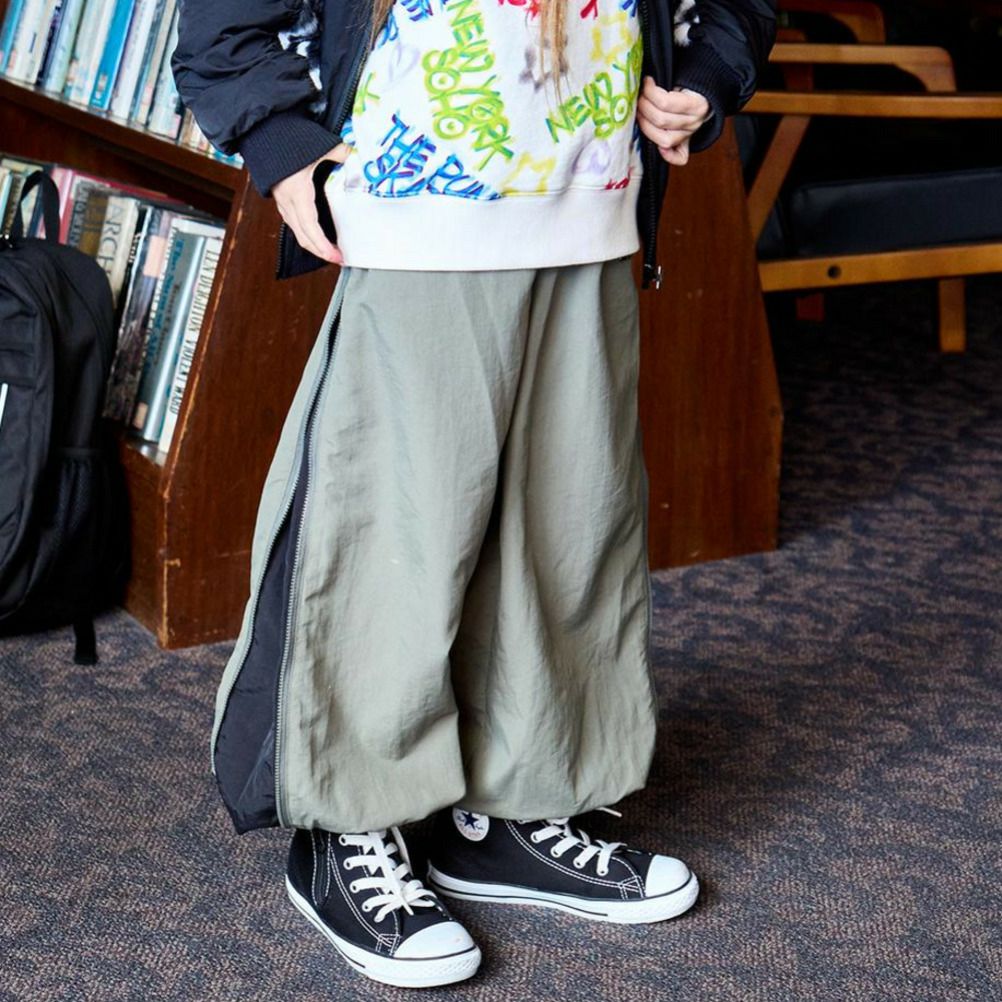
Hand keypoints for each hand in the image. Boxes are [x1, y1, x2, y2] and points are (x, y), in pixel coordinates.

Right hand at [272, 143, 349, 262]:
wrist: (260, 132)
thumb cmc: (284, 139)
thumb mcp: (315, 145)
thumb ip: (337, 151)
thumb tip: (352, 155)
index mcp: (297, 192)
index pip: (310, 227)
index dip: (323, 246)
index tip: (336, 256)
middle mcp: (287, 201)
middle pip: (304, 236)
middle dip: (321, 252)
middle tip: (339, 258)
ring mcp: (282, 201)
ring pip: (298, 232)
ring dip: (314, 245)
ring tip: (331, 251)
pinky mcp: (281, 198)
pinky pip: (294, 223)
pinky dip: (307, 233)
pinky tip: (318, 235)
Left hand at [637, 78, 711, 165]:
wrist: (702, 98)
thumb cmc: (687, 88)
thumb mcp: (681, 81)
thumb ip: (665, 87)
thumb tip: (644, 84)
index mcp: (696, 105)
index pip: (665, 102)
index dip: (650, 92)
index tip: (646, 82)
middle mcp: (694, 123)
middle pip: (661, 121)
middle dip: (644, 108)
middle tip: (638, 98)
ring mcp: (689, 136)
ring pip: (663, 139)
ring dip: (646, 126)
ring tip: (639, 112)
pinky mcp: (686, 145)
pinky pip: (680, 158)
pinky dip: (668, 156)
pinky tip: (658, 147)